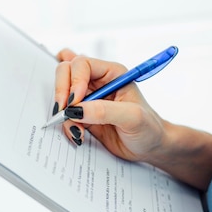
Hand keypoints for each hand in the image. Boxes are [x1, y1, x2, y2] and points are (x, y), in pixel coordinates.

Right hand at [54, 49, 167, 165]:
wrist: (149, 147)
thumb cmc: (148, 128)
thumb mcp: (132, 117)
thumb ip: (104, 111)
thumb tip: (76, 110)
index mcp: (112, 73)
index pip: (82, 64)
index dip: (75, 80)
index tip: (75, 102)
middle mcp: (97, 81)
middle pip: (65, 70)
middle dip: (61, 91)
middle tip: (64, 111)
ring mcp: (87, 97)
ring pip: (61, 92)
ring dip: (63, 111)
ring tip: (77, 129)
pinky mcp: (82, 113)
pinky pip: (63, 112)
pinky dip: (64, 123)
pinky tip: (78, 133)